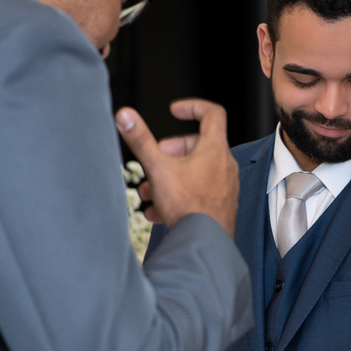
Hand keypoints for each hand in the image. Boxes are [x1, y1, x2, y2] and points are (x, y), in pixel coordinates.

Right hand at [115, 98, 239, 235]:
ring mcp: (225, 185)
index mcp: (215, 149)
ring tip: (149, 190)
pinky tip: (158, 210)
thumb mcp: (158, 169)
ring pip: (194, 171)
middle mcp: (225, 165)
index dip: (193, 106)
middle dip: (170, 151)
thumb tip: (125, 116)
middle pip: (197, 145)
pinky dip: (178, 194)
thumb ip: (141, 140)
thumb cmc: (189, 208)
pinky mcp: (222, 204)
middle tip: (154, 160)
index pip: (212, 113)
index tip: (175, 110)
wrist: (205, 244)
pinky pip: (198, 191)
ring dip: (169, 176)